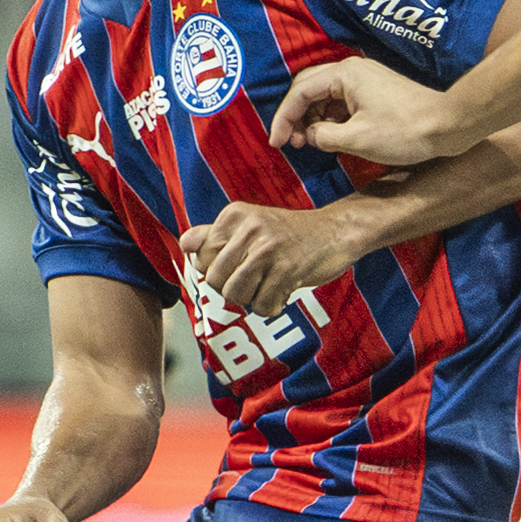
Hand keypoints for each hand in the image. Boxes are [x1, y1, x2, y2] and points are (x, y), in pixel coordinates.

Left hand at [184, 202, 350, 315]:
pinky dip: (271, 307)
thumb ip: (214, 234)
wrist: (335, 231)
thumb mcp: (250, 224)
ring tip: (266, 286)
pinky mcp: (286, 270)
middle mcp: (248, 228)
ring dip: (250, 299)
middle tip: (254, 280)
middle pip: (214, 280)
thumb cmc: (289, 234)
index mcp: (234, 215)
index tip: (238, 266)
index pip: (199, 258)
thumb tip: (185, 245)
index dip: (215, 271)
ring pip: (234, 294)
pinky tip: (282, 291)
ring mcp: (267, 249)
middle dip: (231, 288)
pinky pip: (262, 305)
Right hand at [270, 59, 458, 168]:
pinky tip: (330, 136)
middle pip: (309, 88)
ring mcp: (365, 79)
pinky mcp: (375, 90)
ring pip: (325, 94)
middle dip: (295, 115)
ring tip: (309, 143)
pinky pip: (341, 100)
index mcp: (344, 74)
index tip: (277, 142)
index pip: (300, 92)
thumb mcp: (356, 139)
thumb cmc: (404, 130)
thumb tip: (311, 135)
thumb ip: (324, 136)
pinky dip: (330, 117)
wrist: (448, 125)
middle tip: (290, 142)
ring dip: (312, 117)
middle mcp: (352, 69)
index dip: (284, 119)